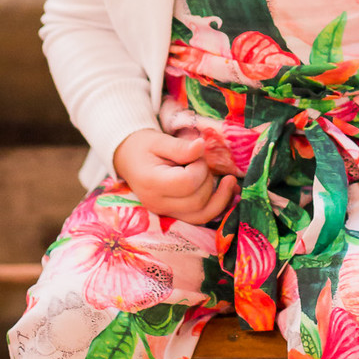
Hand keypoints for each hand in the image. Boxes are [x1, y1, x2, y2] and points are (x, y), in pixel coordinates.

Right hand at [112, 128, 236, 224]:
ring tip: (230, 181)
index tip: (195, 154)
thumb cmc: (143, 147)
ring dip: (220, 199)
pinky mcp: (174, 215)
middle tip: (201, 162)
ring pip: (202, 216)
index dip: (199, 168)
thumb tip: (201, 145)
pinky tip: (228, 192)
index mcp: (151, 183)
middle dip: (208, 179)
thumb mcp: (159, 140)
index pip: (186, 183)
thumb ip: (180, 147)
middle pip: (197, 201)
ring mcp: (165, 212)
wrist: (129, 159)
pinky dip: (217, 206)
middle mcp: (158, 203)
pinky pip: (200, 217)